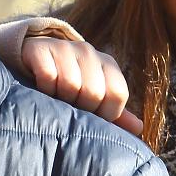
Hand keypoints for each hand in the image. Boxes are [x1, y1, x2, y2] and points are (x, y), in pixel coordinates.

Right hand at [20, 35, 143, 135]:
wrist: (37, 57)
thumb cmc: (71, 84)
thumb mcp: (95, 96)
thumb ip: (116, 113)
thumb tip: (138, 127)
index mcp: (108, 65)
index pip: (118, 94)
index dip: (107, 113)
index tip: (94, 116)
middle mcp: (89, 52)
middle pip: (94, 92)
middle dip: (81, 108)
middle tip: (71, 107)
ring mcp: (66, 48)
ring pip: (70, 85)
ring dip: (61, 99)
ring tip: (57, 98)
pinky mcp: (42, 48)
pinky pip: (48, 76)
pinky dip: (44, 88)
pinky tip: (43, 88)